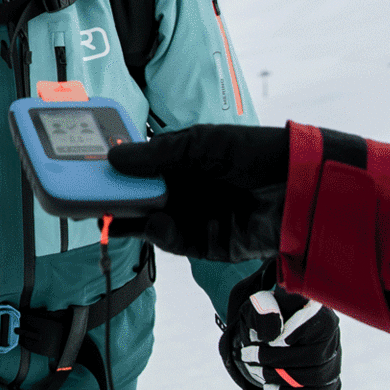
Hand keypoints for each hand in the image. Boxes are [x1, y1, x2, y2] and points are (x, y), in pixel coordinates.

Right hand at [107, 124, 289, 261]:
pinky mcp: (209, 245)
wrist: (300, 188)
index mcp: (186, 162)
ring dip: (133, 219)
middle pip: (143, 198)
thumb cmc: (255, 154)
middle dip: (118, 199)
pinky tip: (153, 225)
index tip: (92, 172)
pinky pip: (175, 243)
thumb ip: (157, 154)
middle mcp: (189, 191)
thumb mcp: (202, 144)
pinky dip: (160, 236)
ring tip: (113, 213)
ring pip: (153, 223)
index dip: (119, 171)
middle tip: (89, 199)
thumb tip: (114, 158)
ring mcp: (198, 218)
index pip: (143, 169)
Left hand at [220, 263, 340, 389]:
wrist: (269, 332)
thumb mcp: (259, 304)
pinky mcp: (330, 382)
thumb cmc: (267, 315)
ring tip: (258, 372)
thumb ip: (264, 310)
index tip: (267, 339)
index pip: (315, 324)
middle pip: (315, 356)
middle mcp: (333, 337)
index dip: (290, 335)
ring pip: (317, 378)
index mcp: (319, 311)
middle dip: (277, 360)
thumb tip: (272, 334)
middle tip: (249, 357)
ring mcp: (334, 361)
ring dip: (282, 380)